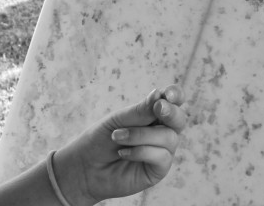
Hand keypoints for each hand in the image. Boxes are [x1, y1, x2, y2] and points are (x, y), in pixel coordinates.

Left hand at [55, 85, 187, 205]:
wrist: (84, 168)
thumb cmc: (100, 140)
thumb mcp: (119, 120)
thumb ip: (141, 111)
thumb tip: (160, 94)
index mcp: (154, 115)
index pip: (174, 101)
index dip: (175, 95)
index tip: (167, 94)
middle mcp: (162, 131)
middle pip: (180, 119)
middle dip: (171, 112)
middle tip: (158, 107)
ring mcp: (162, 151)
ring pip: (169, 137)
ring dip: (141, 135)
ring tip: (117, 137)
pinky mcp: (159, 169)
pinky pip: (162, 156)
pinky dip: (141, 151)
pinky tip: (123, 153)